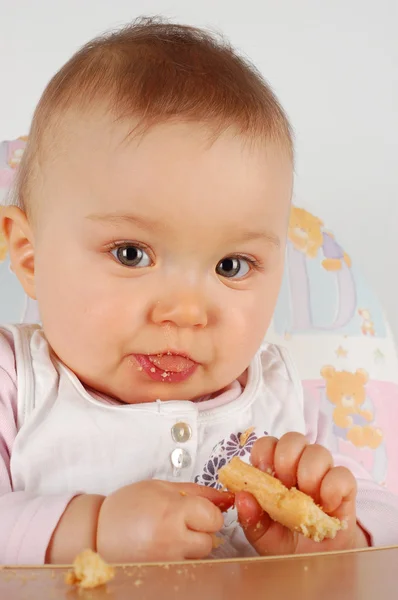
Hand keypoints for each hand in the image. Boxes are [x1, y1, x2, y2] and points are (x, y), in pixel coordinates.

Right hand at [97, 480, 233, 561]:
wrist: (97, 532)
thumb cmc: (127, 507)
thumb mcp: (161, 487)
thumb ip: (196, 490)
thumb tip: (225, 496)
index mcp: (173, 512)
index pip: (214, 518)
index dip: (209, 512)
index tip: (198, 509)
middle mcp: (172, 539)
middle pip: (210, 539)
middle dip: (201, 529)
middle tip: (180, 521)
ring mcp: (168, 560)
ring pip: (199, 554)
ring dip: (191, 544)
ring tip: (168, 533)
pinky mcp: (164, 573)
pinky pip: (186, 564)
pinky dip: (181, 556)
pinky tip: (164, 546)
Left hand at [235, 433, 368, 554]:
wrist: (316, 561)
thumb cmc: (285, 539)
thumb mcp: (262, 535)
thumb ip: (250, 519)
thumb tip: (242, 498)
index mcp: (273, 470)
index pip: (267, 444)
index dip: (264, 453)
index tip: (264, 473)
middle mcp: (297, 465)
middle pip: (293, 439)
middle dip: (287, 458)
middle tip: (286, 484)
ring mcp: (322, 473)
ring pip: (318, 451)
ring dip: (310, 473)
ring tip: (307, 497)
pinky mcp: (344, 486)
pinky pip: (342, 474)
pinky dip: (333, 488)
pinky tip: (327, 506)